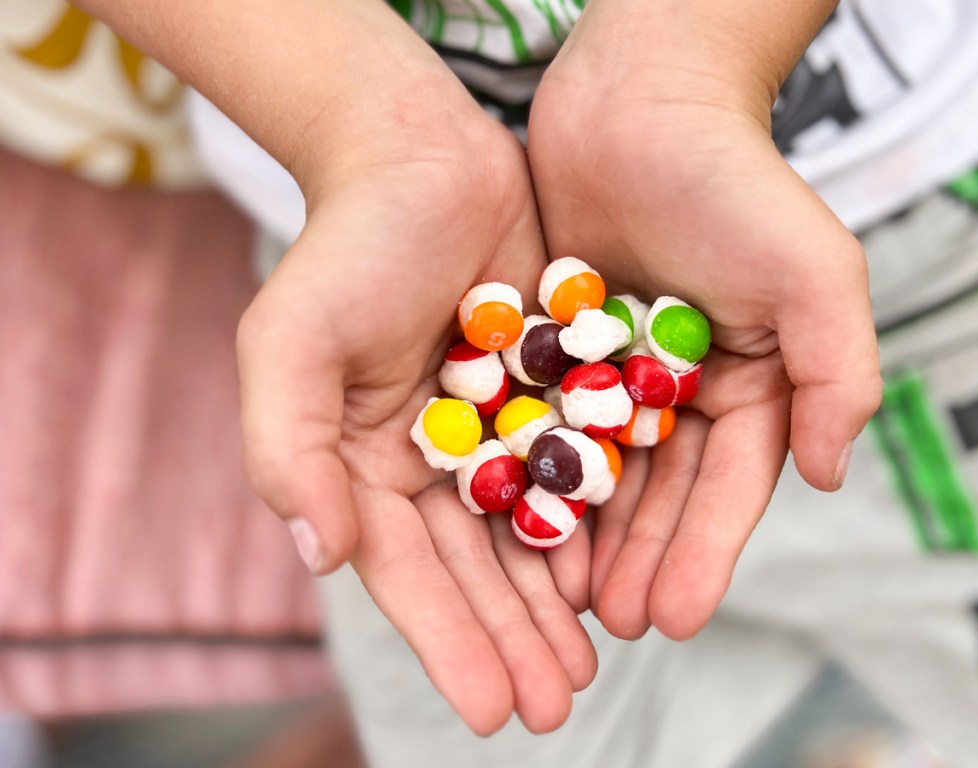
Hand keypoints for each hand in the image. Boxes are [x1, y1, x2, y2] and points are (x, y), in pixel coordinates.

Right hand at [77, 0, 596, 734]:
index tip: (488, 710)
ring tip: (586, 667)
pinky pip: (570, 470)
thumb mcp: (290, 345)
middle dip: (509, 639)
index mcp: (362, 463)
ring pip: (525, 531)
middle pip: (472, 567)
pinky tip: (609, 576)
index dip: (446, 642)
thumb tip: (321, 556)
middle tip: (553, 705)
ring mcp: (489, 428)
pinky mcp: (542, 390)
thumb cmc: (346, 249)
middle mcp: (427, 459)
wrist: (416, 158)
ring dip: (552, 602)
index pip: (405, 572)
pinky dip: (589, 524)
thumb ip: (291, 451)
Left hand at [527, 6, 881, 640]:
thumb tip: (836, 470)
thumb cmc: (731, 179)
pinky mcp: (553, 349)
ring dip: (582, 537)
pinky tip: (510, 524)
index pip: (728, 488)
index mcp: (747, 382)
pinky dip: (529, 474)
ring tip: (562, 603)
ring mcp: (612, 373)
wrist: (638, 99)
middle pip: (658, 494)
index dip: (701, 555)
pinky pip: (539, 422)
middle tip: (610, 630)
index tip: (673, 618)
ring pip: (595, 471)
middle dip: (638, 563)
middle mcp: (680, 389)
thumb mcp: (811, 271)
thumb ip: (837, 370)